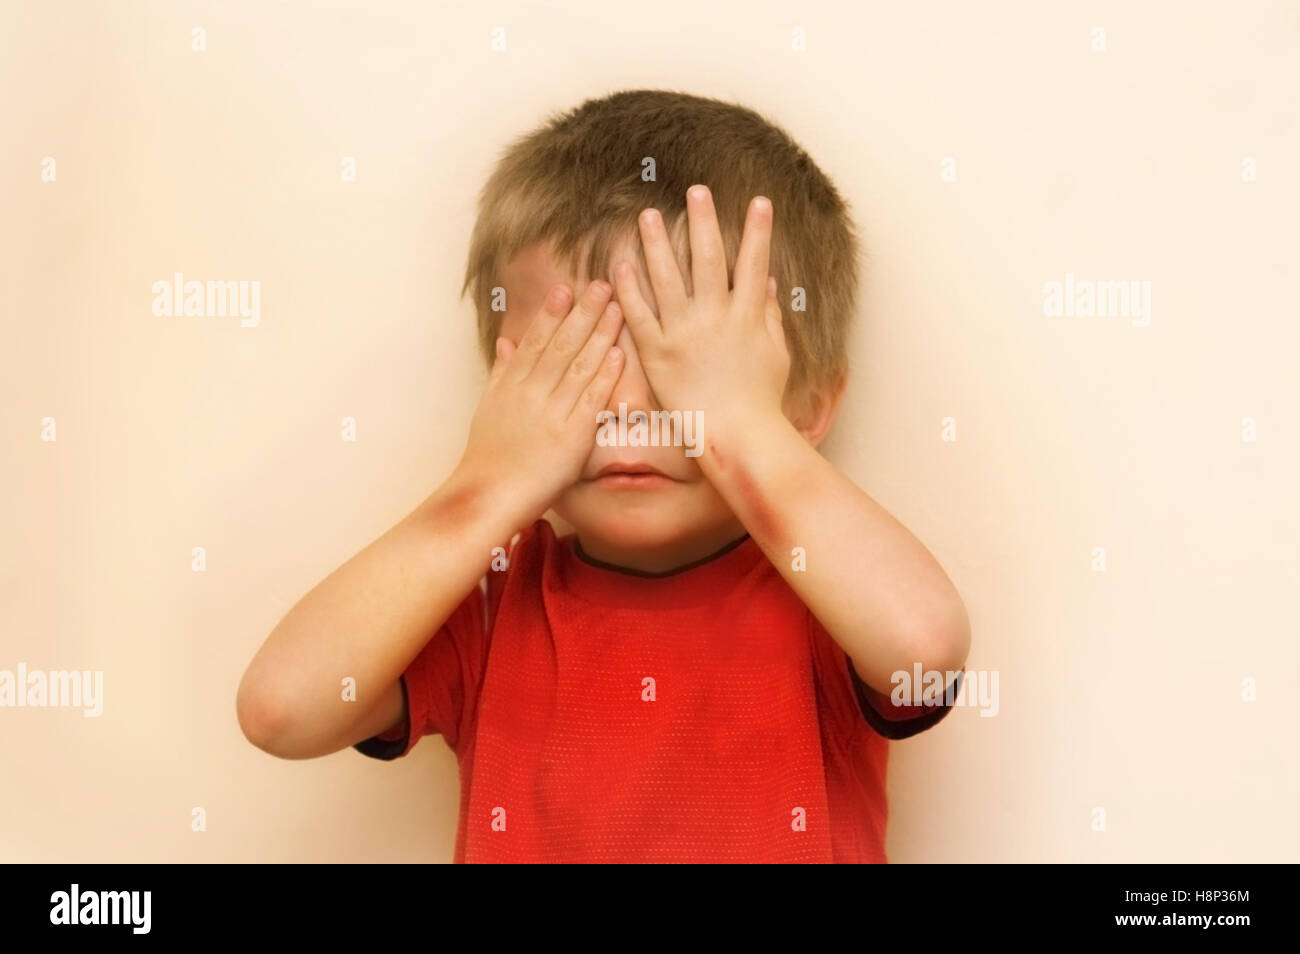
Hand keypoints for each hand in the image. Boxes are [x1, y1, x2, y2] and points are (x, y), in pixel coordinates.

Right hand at [456, 280, 624, 528]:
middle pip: (561, 345)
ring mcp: (551, 413)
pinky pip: (591, 400)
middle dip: (582, 313)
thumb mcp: (487, 408)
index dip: (552, 313)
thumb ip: (500, 372)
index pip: (535, 341)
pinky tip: (619, 354)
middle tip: (601, 285)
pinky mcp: (571, 436)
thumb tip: (506, 341)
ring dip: (600, 335)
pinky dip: (605, 376)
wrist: (488, 495)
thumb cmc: (487, 457)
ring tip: (617, 309)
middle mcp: (531, 393)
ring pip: (579, 366)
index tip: (565, 288)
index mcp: (511, 384)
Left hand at [612, 185, 789, 439]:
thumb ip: (772, 316)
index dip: (758, 230)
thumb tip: (770, 283)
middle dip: (704, 221)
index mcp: (748, 316)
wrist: (735, 435)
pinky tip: (621, 265)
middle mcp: (716, 317)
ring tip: (649, 215)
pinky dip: (630, 289)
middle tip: (695, 191)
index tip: (758, 200)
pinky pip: (640, 315)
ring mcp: (684, 334)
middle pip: (708, 259)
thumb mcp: (777, 354)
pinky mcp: (657, 354)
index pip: (754, 262)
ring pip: (668, 279)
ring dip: (658, 243)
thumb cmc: (761, 400)